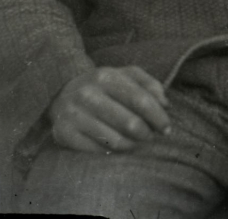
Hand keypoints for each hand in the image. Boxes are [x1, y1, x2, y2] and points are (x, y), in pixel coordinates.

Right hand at [49, 65, 170, 153]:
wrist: (60, 95)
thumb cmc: (101, 87)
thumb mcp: (123, 76)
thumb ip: (148, 84)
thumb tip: (165, 104)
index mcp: (105, 76)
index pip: (140, 99)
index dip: (158, 116)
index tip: (166, 128)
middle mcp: (88, 93)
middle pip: (131, 124)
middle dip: (147, 134)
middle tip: (150, 136)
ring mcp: (74, 115)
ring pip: (117, 141)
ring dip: (133, 146)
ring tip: (135, 142)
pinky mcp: (64, 134)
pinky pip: (99, 152)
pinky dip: (113, 152)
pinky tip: (116, 146)